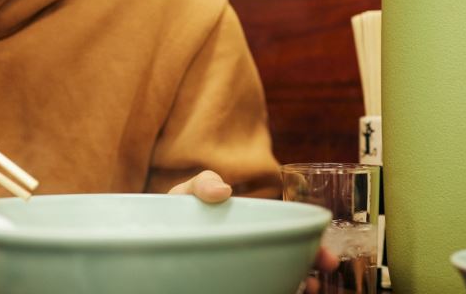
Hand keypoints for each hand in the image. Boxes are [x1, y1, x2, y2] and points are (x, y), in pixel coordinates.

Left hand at [168, 171, 339, 292]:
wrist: (144, 234)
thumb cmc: (173, 211)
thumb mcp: (186, 192)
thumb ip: (201, 184)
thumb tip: (224, 190)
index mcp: (248, 229)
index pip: (287, 237)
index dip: (310, 245)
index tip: (321, 253)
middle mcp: (249, 253)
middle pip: (289, 261)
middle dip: (309, 267)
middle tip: (318, 276)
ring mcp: (238, 271)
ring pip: (276, 280)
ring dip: (293, 284)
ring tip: (305, 289)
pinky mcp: (225, 282)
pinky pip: (254, 286)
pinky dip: (270, 288)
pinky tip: (279, 291)